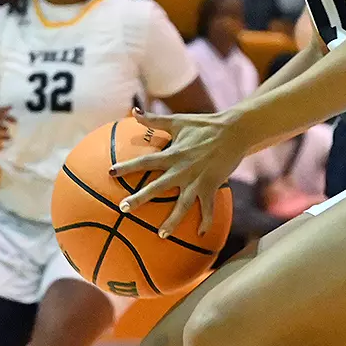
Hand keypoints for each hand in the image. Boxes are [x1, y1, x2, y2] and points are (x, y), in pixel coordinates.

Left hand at [113, 109, 252, 237]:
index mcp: (172, 154)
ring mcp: (197, 180)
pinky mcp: (212, 186)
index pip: (145, 162)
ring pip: (182, 205)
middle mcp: (182, 169)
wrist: (235, 131)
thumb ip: (155, 119)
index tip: (110, 173)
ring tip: (161, 235)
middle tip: (123, 209)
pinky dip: (205, 221)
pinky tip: (200, 234)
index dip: (127, 167)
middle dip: (139, 199)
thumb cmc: (205, 124)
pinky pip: (208, 207)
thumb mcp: (179, 120)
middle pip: (157, 187)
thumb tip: (134, 110)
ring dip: (172, 221)